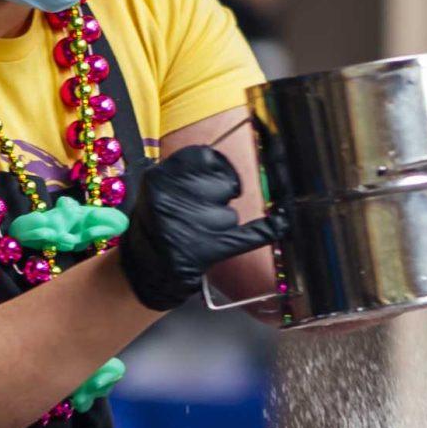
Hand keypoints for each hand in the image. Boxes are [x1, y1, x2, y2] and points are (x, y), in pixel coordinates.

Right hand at [116, 145, 283, 310]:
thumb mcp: (156, 189)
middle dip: (221, 195)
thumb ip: (186, 172)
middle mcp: (176, 198)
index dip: (217, 167)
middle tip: (202, 210)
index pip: (206, 156)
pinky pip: (251, 234)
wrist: (144, 270)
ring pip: (231, 212)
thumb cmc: (156, 225)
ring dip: (223, 222)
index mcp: (162, 177)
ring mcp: (195, 224)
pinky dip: (270, 228)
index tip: (217, 175)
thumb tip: (226, 162)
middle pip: (223, 183)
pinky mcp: (212, 248)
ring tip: (200, 232)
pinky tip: (282, 221)